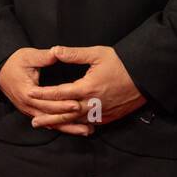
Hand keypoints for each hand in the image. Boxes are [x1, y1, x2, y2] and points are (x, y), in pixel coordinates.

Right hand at [0, 47, 92, 136]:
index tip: (77, 104)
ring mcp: (30, 111)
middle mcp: (29, 106)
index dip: (62, 103)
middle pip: (52, 115)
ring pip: (51, 123)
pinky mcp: (33, 112)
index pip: (47, 101)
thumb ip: (43, 57)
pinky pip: (49, 123)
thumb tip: (57, 52)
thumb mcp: (28, 56)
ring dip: (69, 128)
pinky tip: (76, 130)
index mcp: (28, 92)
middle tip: (88, 119)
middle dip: (70, 118)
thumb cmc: (14, 63)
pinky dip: (62, 127)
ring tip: (87, 131)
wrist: (0, 72)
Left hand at [29, 45, 146, 129]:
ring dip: (61, 124)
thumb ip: (74, 55)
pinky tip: (71, 126)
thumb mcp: (97, 54)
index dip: (43, 93)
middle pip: (65, 113)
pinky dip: (78, 126)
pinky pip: (90, 123)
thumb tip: (55, 50)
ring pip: (76, 121)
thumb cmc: (122, 63)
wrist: (146, 77)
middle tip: (33, 122)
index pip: (60, 92)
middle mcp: (93, 103)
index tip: (30, 93)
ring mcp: (101, 112)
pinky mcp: (109, 117)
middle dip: (48, 117)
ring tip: (48, 126)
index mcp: (87, 87)